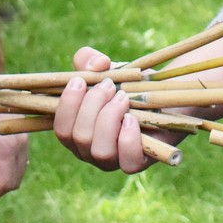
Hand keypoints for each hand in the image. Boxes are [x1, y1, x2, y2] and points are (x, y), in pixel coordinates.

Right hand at [51, 47, 158, 173]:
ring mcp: (114, 160)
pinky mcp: (137, 162)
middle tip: (109, 85)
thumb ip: (89, 59)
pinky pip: (128, 162)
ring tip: (123, 97)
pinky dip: (128, 139)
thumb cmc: (126, 85)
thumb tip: (97, 65)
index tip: (80, 80)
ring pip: (101, 151)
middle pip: (80, 137)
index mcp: (77, 132)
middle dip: (93, 106)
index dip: (67, 106)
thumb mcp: (105, 68)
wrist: (160, 95)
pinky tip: (132, 118)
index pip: (62, 129)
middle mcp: (90, 151)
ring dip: (110, 119)